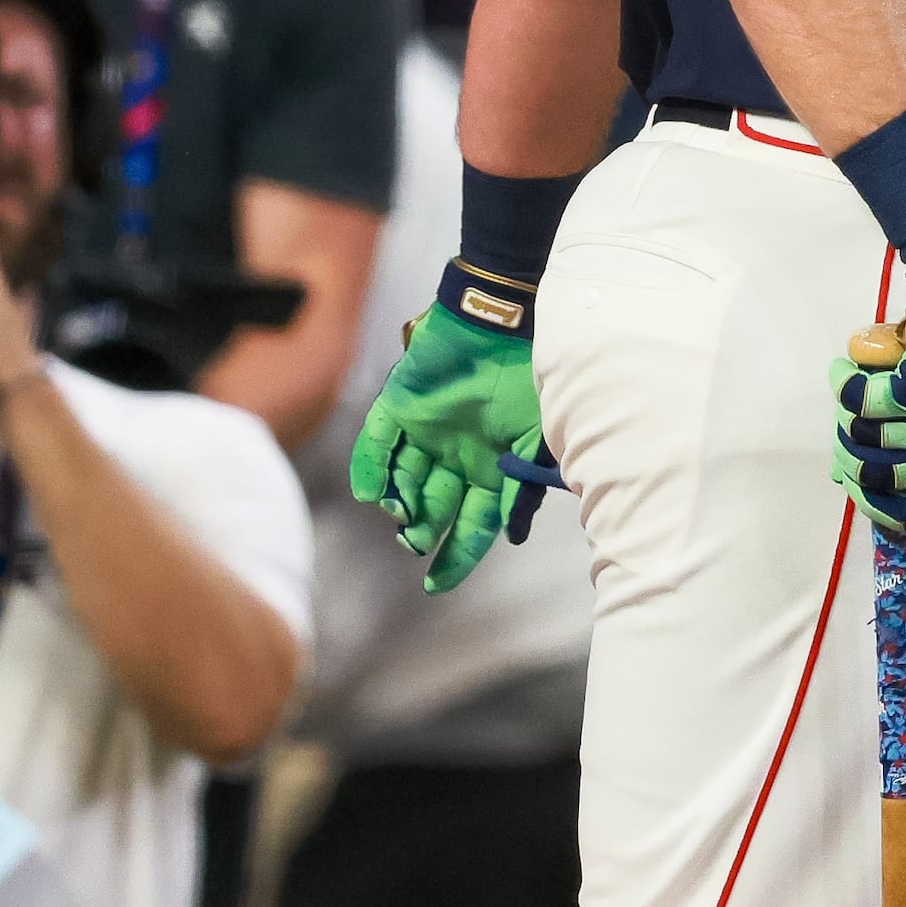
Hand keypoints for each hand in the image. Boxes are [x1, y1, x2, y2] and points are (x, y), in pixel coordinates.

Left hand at [350, 290, 547, 590]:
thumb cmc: (527, 379)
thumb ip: (522, 485)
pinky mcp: (398, 406)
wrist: (500, 321)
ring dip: (399, 502)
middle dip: (421, 531)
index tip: (435, 584)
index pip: (470, 525)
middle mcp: (455, 456)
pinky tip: (371, 492)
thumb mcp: (536, 438)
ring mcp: (425, 432)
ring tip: (400, 512)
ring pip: (402, 480)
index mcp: (490, 467)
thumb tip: (514, 535)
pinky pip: (376, 443)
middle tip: (414, 540)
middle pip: (433, 508)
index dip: (454, 557)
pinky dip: (369, 469)